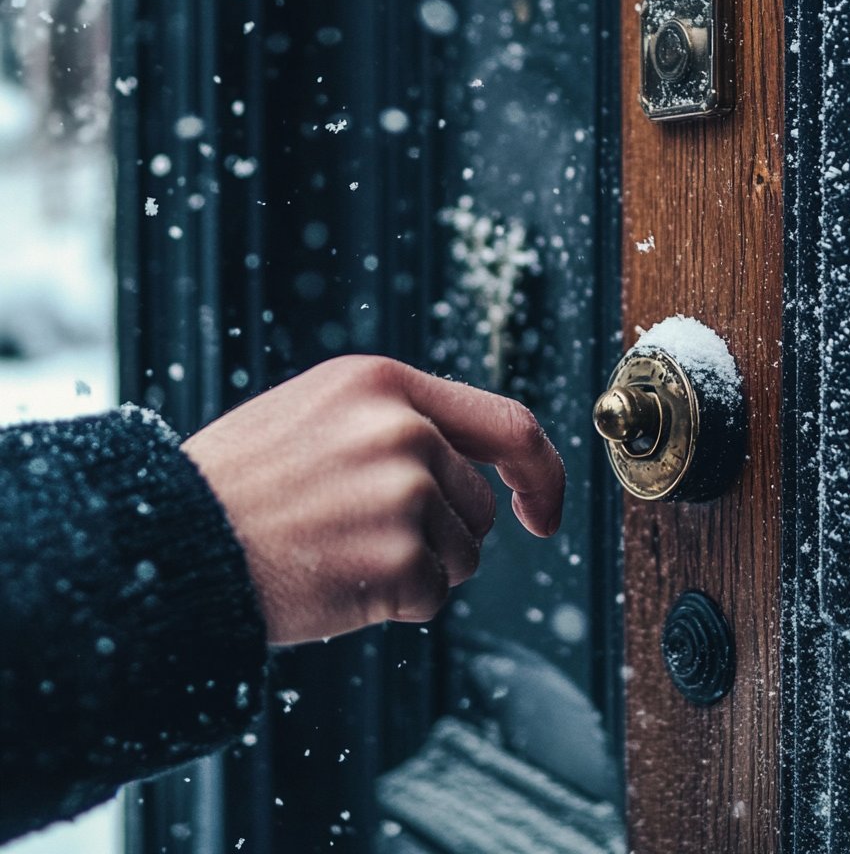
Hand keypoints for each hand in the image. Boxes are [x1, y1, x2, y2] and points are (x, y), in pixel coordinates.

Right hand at [181, 356, 564, 644]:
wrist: (171, 542)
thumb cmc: (240, 484)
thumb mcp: (316, 414)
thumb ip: (394, 420)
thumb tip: (468, 457)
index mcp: (383, 384)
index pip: (508, 422)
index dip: (538, 472)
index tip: (539, 511)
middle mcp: (403, 428)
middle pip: (479, 504)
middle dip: (441, 533)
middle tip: (363, 537)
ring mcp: (403, 491)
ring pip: (463, 554)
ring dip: (418, 568)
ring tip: (341, 552)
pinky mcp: (398, 556)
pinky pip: (433, 595)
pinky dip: (397, 603)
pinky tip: (338, 582)